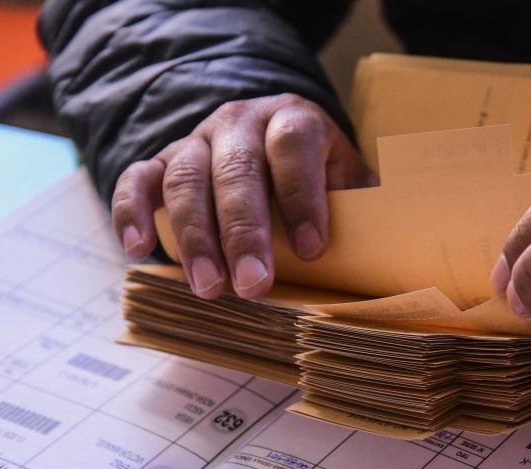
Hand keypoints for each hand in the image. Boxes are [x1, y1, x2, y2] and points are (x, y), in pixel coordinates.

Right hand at [111, 93, 376, 298]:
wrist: (274, 138)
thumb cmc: (319, 175)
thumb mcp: (348, 180)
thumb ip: (364, 208)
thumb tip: (400, 256)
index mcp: (294, 119)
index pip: (294, 147)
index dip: (302, 197)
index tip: (312, 250)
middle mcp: (241, 121)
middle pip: (237, 170)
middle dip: (245, 232)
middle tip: (254, 286)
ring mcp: (197, 139)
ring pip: (185, 179)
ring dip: (195, 238)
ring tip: (210, 288)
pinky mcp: (162, 160)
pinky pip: (136, 179)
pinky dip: (131, 212)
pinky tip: (139, 250)